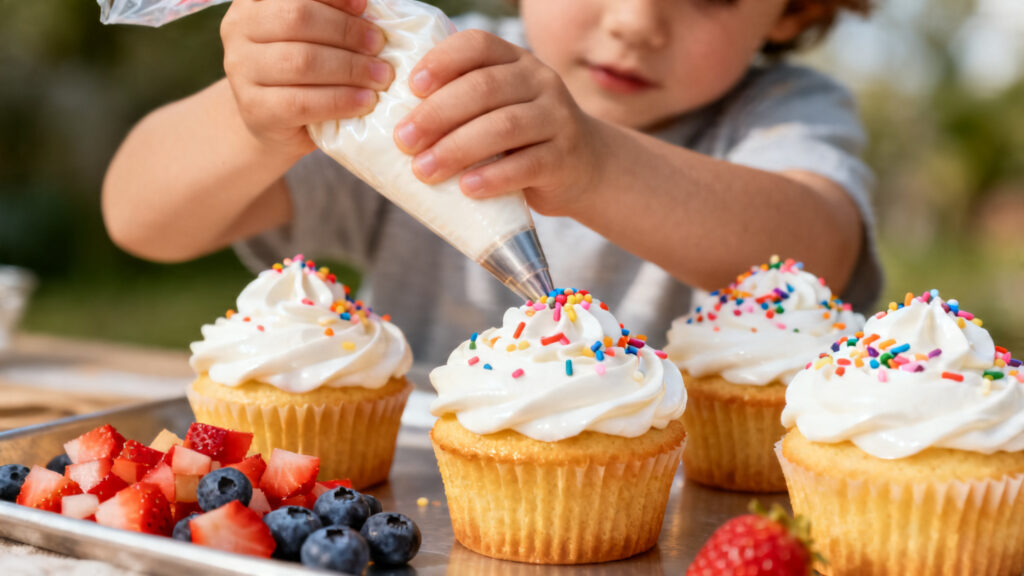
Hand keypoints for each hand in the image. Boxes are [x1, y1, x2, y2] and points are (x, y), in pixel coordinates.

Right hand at [220, 0, 394, 155]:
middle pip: (298, 19)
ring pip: (301, 61)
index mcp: (254, 3)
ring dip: (350, 68)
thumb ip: (331, 19)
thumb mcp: (314, 38)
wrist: (276, 124)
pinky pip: (302, 102)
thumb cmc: (303, 73)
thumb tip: (373, 10)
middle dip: (346, 31)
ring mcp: (241, 71)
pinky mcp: (255, 109)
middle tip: (379, 45)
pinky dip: (340, 100)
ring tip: (381, 76)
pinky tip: (365, 101)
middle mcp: (239, 29)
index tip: (363, 5)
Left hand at [393, 30, 601, 216]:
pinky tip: (467, 188)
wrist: (584, 167)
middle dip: (437, 114)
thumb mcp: (498, 108)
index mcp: (515, 60)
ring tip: (424, 170)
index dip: (442, 61)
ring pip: (504, 126)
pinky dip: (493, 177)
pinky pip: (527, 164)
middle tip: (403, 140)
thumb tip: (394, 123)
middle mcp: (540, 81)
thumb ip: (462, 105)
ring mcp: (557, 118)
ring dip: (457, 148)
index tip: (411, 86)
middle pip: (485, 88)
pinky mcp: (565, 158)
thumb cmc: (522, 139)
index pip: (477, 45)